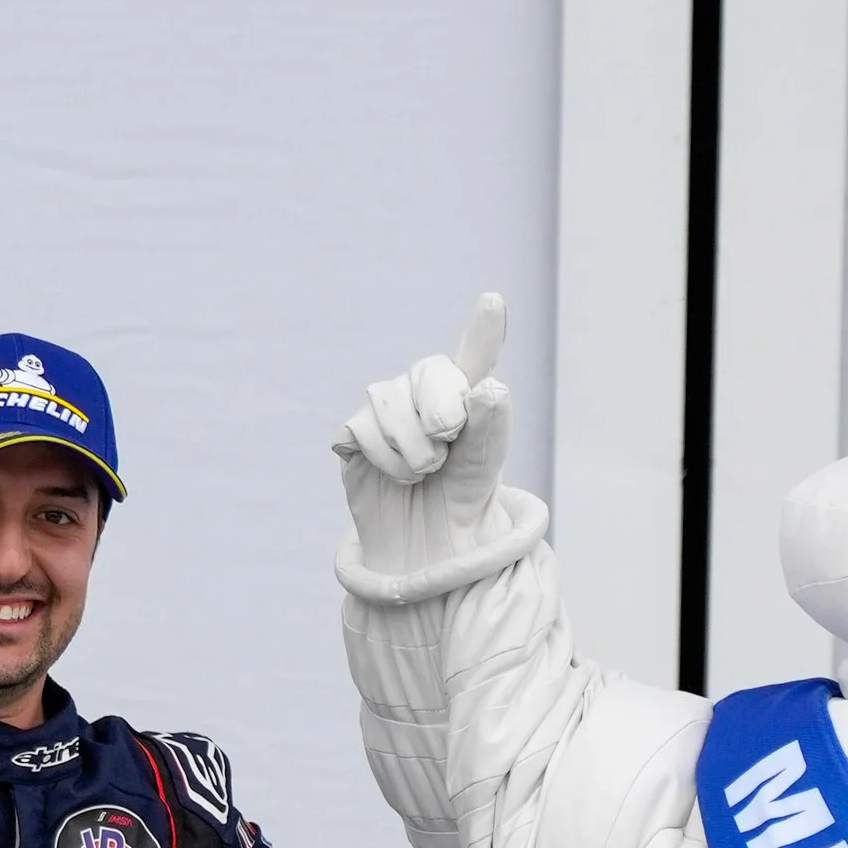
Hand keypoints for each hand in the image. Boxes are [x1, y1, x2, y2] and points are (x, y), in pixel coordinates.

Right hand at [334, 295, 515, 592]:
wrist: (422, 546)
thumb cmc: (458, 499)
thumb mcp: (484, 470)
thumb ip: (490, 428)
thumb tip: (489, 388)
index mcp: (463, 392)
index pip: (474, 356)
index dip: (483, 331)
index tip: (495, 302)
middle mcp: (421, 389)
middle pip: (427, 373)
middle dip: (441, 418)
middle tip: (445, 454)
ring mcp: (384, 408)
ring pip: (389, 404)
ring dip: (413, 450)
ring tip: (423, 472)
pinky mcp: (352, 433)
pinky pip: (361, 431)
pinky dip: (384, 461)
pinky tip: (395, 475)